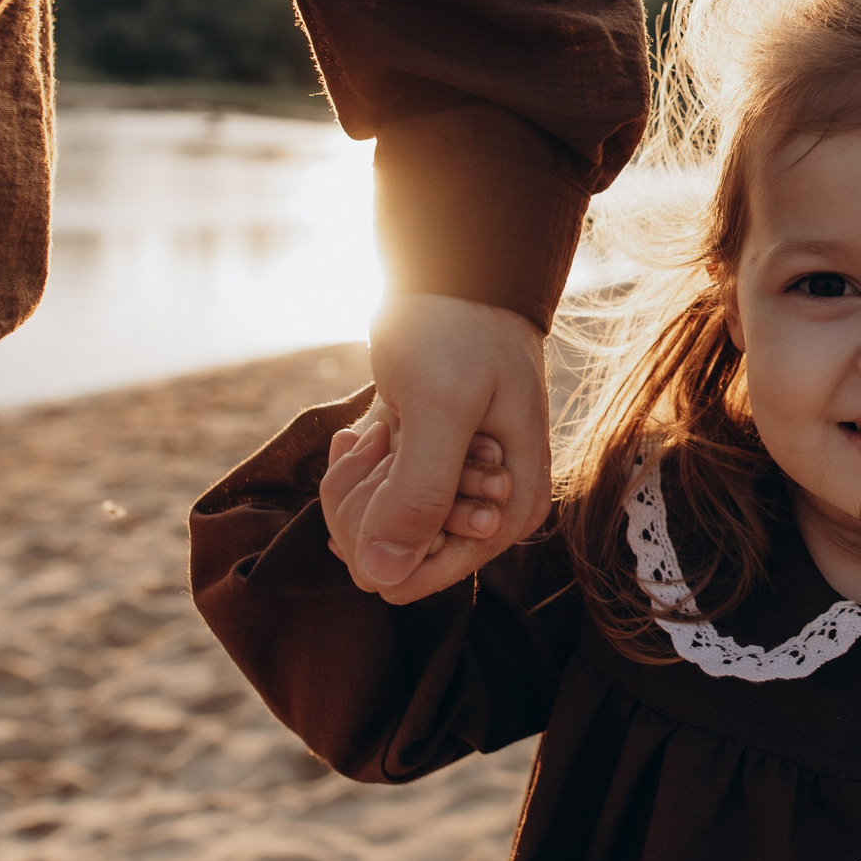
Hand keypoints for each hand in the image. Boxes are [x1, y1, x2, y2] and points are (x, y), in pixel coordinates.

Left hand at [339, 292, 551, 601]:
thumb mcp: (441, 409)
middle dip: (365, 499)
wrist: (454, 278)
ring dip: (357, 478)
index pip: (416, 576)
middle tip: (385, 435)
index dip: (378, 530)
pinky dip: (353, 464)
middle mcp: (482, 516)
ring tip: (382, 425)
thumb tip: (379, 582)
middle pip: (386, 557)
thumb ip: (419, 497)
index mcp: (507, 514)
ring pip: (368, 531)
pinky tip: (371, 427)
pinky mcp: (419, 477)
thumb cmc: (460, 333)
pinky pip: (365, 502)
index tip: (389, 458)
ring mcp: (449, 498)